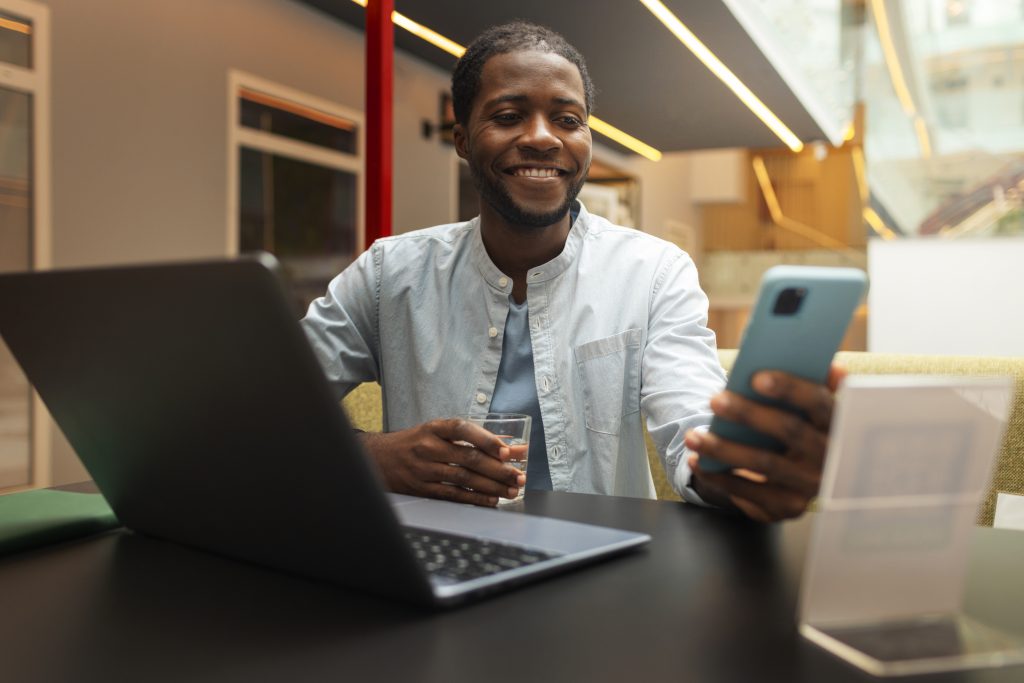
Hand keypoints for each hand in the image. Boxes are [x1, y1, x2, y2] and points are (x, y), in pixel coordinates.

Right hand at [359, 419, 526, 506]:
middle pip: (469, 458)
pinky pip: (453, 495)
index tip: (507, 451)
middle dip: (499, 469)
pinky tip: (491, 500)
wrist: (379, 459)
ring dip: (492, 486)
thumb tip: (507, 445)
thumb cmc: (415, 443)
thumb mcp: (436, 432)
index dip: (487, 440)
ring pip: (464, 478)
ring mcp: (424, 469)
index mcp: (434, 428)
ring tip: (511, 490)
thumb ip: (469, 437)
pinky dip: (475, 498)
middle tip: (519, 476)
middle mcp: (428, 447)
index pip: (463, 429)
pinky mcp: (423, 489)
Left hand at [684, 364, 846, 521]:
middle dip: (749, 414)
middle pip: (789, 431)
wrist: (804, 476)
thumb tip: (831, 366)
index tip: (756, 378)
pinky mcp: (789, 507)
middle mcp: (831, 459)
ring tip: (692, 436)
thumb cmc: (802, 427)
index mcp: (841, 425)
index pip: (820, 403)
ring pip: (765, 464)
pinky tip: (697, 461)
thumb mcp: (814, 409)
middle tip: (714, 400)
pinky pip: (751, 494)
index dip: (791, 389)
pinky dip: (720, 478)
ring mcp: (811, 486)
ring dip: (724, 449)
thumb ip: (819, 385)